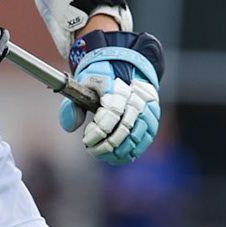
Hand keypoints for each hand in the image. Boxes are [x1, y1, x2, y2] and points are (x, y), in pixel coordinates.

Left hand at [59, 30, 162, 164]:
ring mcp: (148, 107)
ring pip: (138, 135)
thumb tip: (71, 127)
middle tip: (92, 150)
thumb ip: (73, 106)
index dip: (99, 130)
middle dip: (108, 144)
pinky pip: (147, 139)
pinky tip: (118, 157)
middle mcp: (137, 96)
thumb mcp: (83, 88)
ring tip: (104, 155)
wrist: (124, 70)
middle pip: (126, 127)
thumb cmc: (100, 83)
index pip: (112, 112)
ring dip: (119, 151)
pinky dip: (132, 151)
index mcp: (118, 86)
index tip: (86, 139)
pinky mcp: (154, 118)